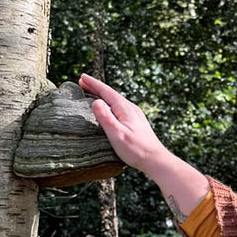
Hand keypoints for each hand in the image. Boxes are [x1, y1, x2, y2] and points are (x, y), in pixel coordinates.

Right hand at [81, 75, 211, 224]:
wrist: (154, 159)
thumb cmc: (135, 149)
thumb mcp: (116, 133)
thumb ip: (105, 117)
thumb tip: (96, 101)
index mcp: (125, 109)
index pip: (107, 92)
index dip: (93, 84)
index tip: (82, 77)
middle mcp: (131, 108)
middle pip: (111, 94)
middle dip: (96, 87)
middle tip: (82, 82)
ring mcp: (134, 115)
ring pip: (115, 100)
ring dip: (102, 95)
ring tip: (91, 92)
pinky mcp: (135, 122)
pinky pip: (119, 107)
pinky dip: (109, 103)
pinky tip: (107, 108)